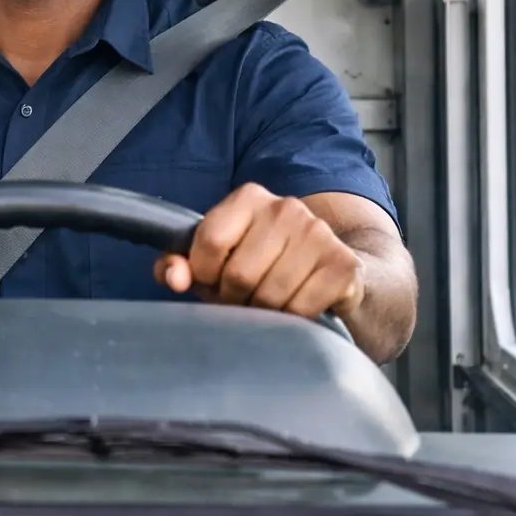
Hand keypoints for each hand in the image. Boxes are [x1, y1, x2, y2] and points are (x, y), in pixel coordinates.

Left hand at [154, 183, 362, 318]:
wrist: (329, 267)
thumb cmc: (259, 263)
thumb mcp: (213, 258)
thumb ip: (179, 263)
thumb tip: (173, 278)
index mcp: (249, 197)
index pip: (209, 242)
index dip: (203, 273)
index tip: (212, 280)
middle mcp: (285, 207)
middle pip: (239, 274)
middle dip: (233, 297)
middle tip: (241, 297)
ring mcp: (318, 233)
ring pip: (269, 295)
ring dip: (262, 311)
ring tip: (266, 302)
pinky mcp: (342, 264)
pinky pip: (300, 309)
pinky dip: (291, 318)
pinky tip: (295, 305)